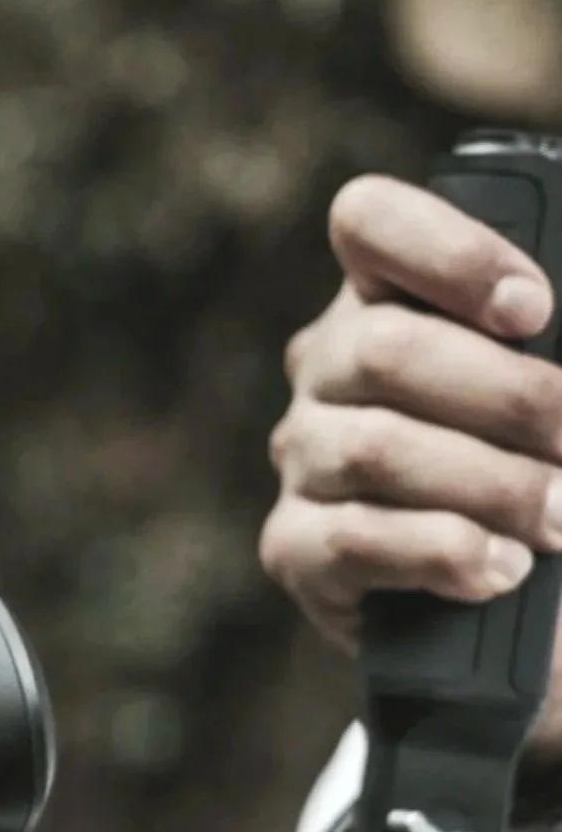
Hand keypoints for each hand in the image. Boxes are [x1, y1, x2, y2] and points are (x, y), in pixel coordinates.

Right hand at [264, 173, 561, 749]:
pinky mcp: (294, 549)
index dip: (450, 254)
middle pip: (384, 349)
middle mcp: (328, 366)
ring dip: (492, 485)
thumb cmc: (547, 470)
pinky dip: (442, 552)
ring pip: (374, 449)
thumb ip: (557, 355)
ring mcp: (303, 458)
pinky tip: (504, 569)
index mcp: (389, 297)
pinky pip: (353, 540)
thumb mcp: (556, 398)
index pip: (370, 222)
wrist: (513, 609)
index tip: (535, 312)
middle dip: (508, 398)